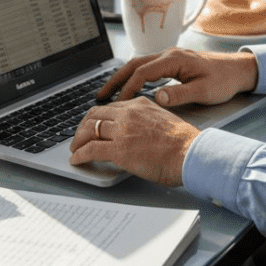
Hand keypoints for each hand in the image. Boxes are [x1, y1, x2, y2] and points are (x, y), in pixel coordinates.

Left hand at [68, 98, 199, 185]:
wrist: (189, 153)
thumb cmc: (184, 143)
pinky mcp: (118, 149)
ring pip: (89, 130)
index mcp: (139, 105)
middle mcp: (128, 114)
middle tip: (79, 137)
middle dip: (83, 127)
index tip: (93, 125)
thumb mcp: (163, 121)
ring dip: (78, 140)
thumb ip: (147, 122)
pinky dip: (80, 155)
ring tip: (75, 149)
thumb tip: (138, 133)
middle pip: (95, 115)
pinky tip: (77, 160)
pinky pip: (90, 149)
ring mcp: (122, 130)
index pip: (110, 107)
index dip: (97, 117)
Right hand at [100, 48, 258, 107]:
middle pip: (134, 65)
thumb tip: (156, 98)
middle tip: (100, 95)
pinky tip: (129, 87)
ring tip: (108, 93)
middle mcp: (169, 54)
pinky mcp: (173, 62)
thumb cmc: (224, 80)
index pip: (142, 73)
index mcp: (174, 60)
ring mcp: (170, 57)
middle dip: (115, 80)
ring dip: (122, 77)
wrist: (239, 70)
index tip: (117, 104)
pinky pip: (147, 67)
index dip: (127, 88)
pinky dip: (134, 76)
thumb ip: (180, 95)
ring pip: (138, 65)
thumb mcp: (204, 91)